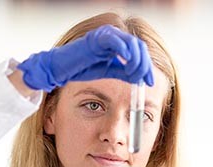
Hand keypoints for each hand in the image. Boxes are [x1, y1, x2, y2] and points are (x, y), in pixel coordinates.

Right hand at [17, 25, 153, 91]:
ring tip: (133, 74)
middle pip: (139, 47)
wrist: (62, 70)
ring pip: (130, 43)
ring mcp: (106, 36)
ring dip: (136, 60)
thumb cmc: (82, 70)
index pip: (140, 53)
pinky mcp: (97, 39)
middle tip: (143, 80)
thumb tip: (141, 79)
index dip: (147, 68)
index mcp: (119, 46)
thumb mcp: (109, 74)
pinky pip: (115, 41)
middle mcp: (115, 38)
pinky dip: (123, 50)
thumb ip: (124, 73)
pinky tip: (126, 62)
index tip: (150, 83)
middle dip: (144, 65)